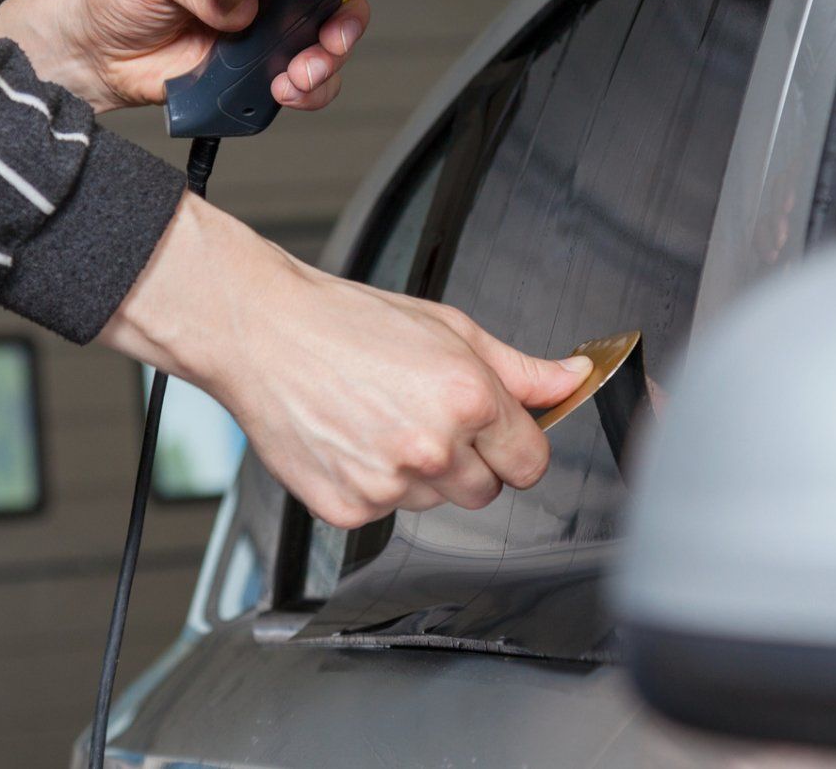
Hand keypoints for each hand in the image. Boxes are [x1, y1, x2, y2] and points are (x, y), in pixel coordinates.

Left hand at [0, 0, 369, 113]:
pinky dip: (305, 95)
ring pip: (323, 51)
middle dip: (341, 31)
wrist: (94, 55)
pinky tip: (282, 93)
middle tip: (323, 48)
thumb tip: (241, 6)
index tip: (331, 1)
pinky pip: (299, 88)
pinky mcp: (252, 77)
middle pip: (331, 7)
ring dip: (324, 69)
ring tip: (296, 79)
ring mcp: (262, 37)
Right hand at [99, 195, 593, 527]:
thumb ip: (520, 369)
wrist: (264, 334)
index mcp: (467, 398)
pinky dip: (377, 485)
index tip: (500, 432)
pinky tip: (356, 440)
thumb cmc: (349, 323)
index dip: (518, 445)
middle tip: (429, 415)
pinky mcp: (348, 509)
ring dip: (424, 473)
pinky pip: (387, 512)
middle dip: (472, 461)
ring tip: (385, 419)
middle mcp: (432, 448)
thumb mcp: (450, 329)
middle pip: (488, 491)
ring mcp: (388, 485)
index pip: (532, 462)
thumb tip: (571, 380)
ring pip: (437, 502)